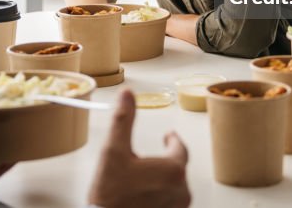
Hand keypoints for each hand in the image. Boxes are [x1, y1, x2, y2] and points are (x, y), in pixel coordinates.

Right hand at [88, 90, 189, 207]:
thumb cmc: (111, 196)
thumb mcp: (113, 151)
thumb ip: (122, 120)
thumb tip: (127, 95)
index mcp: (172, 170)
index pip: (179, 148)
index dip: (173, 140)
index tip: (169, 136)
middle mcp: (180, 191)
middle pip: (176, 168)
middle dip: (164, 160)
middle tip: (148, 159)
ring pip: (174, 186)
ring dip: (162, 179)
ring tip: (143, 178)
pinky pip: (170, 201)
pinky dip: (160, 195)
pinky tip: (144, 195)